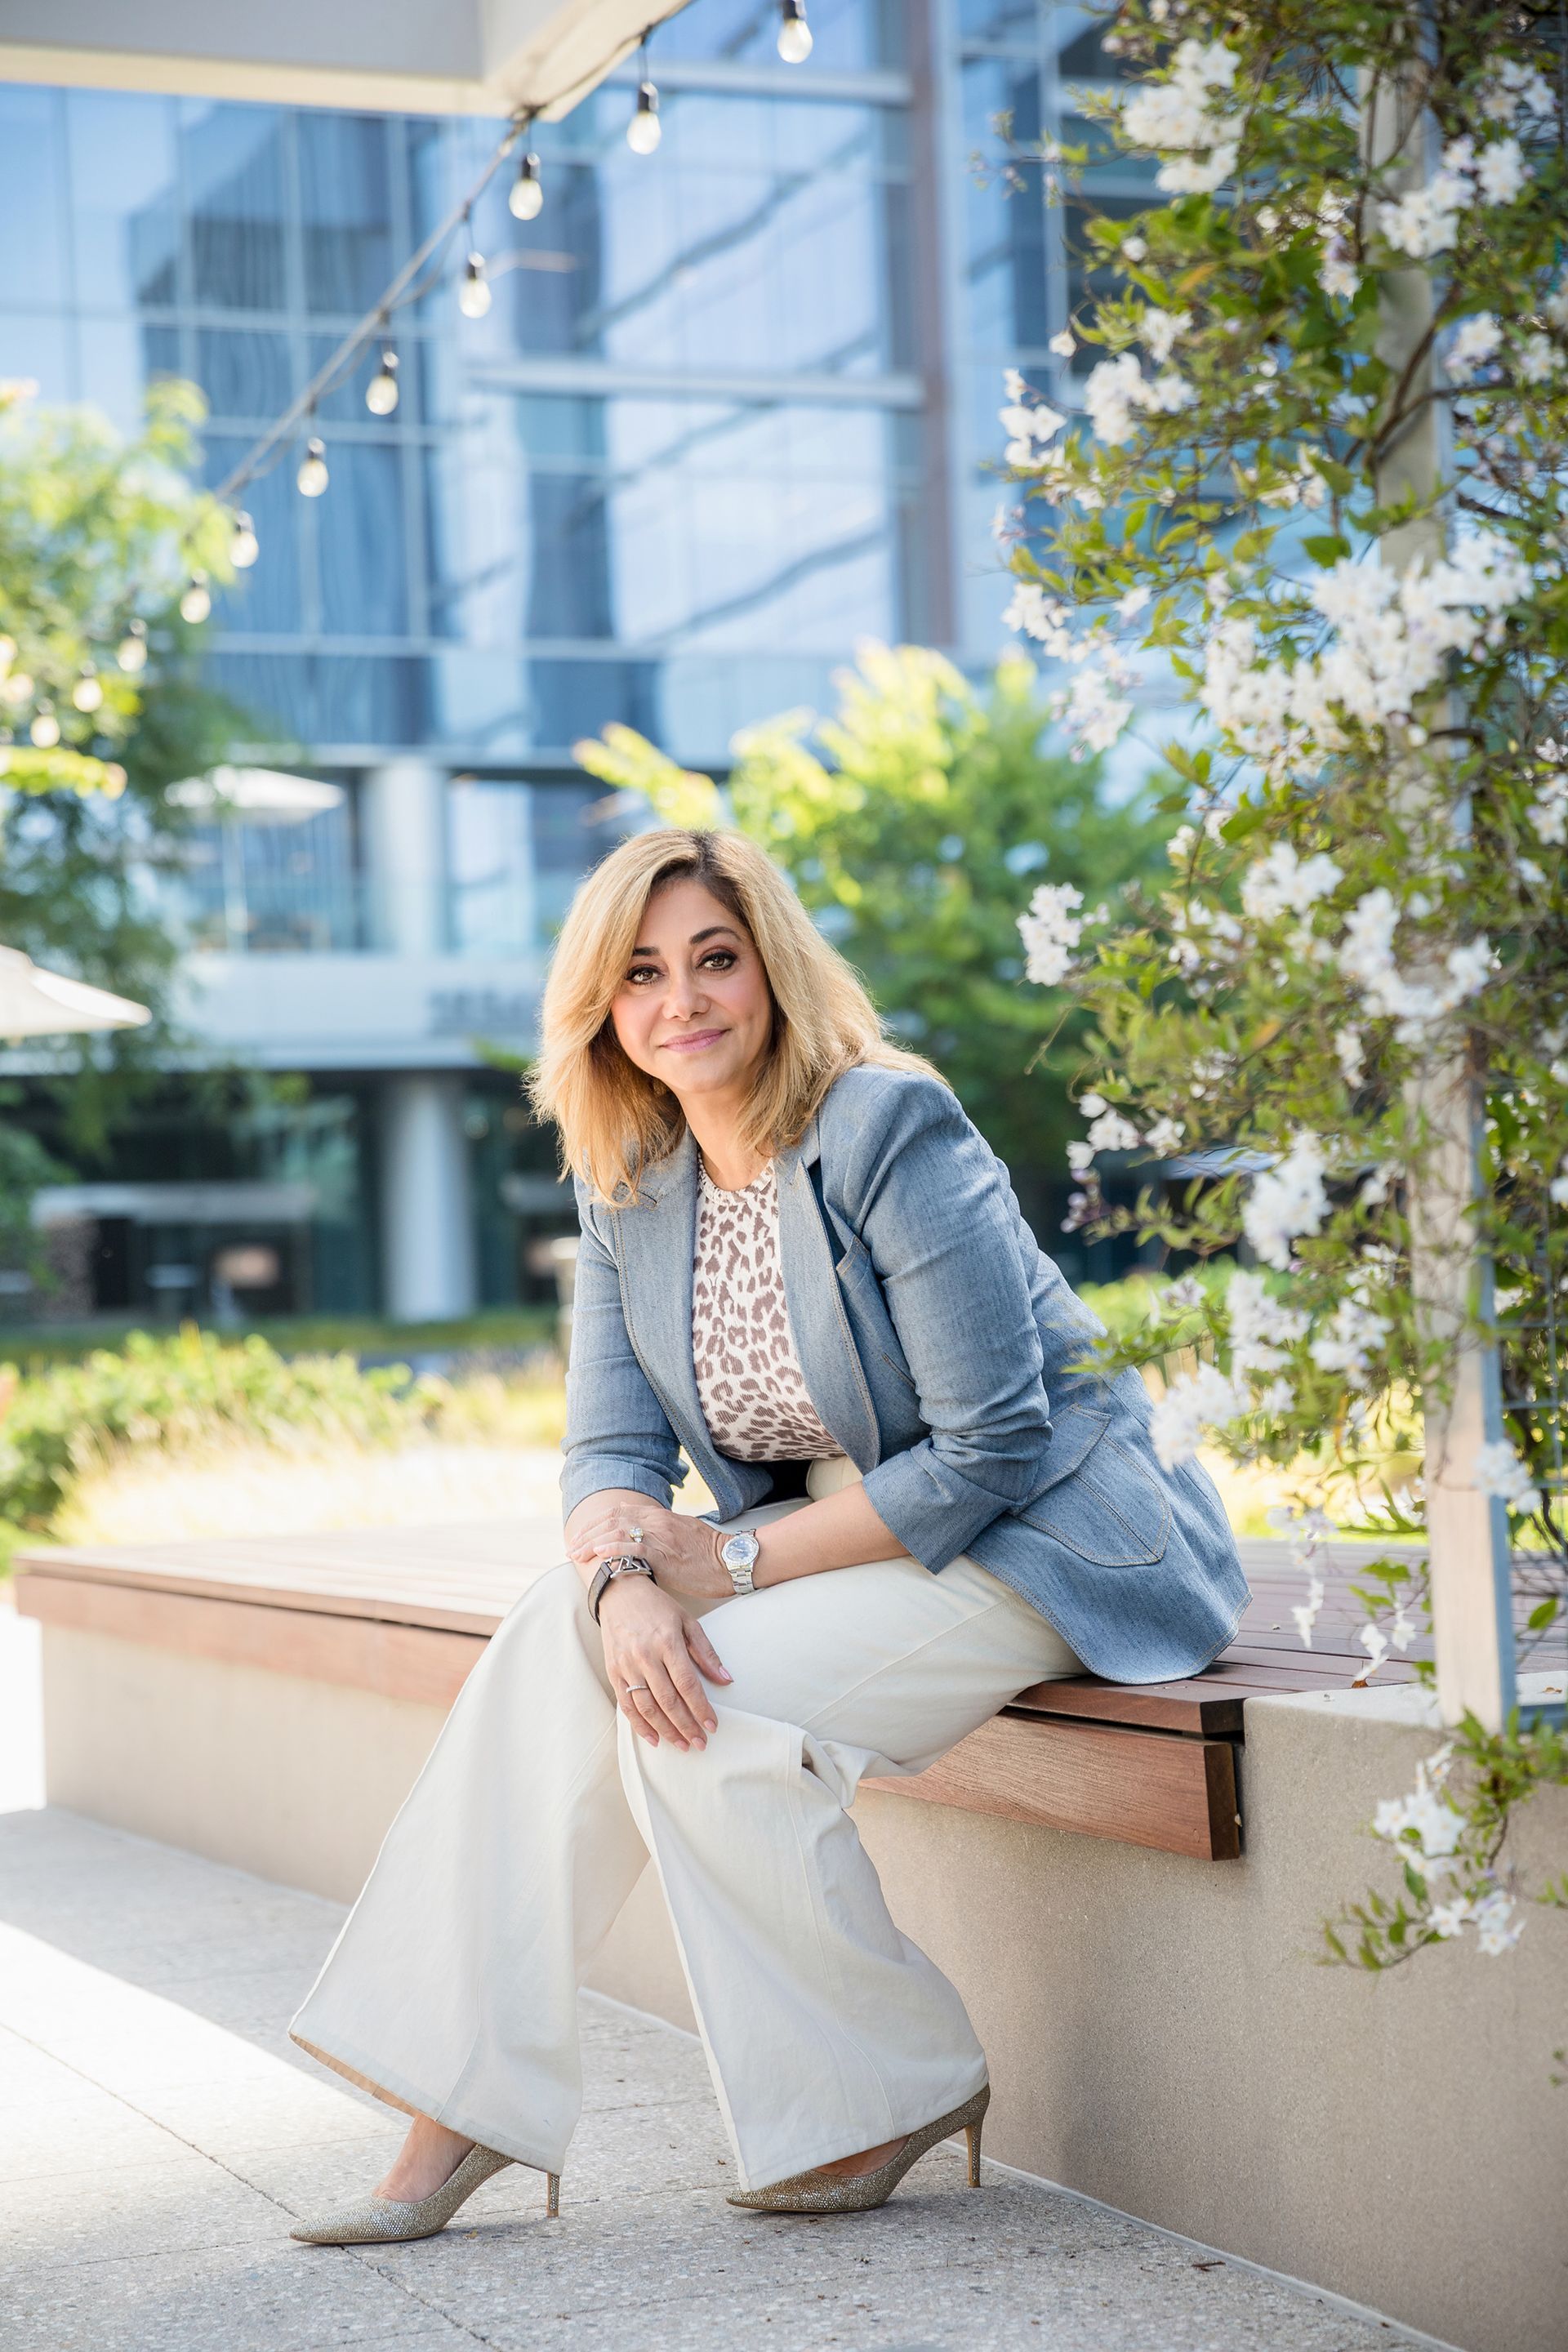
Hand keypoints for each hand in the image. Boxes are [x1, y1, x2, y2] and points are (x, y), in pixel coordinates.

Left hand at [568, 1498, 731, 1600]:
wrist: (732, 1561)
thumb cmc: (709, 1552)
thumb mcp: (681, 1532)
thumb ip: (658, 1528)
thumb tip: (636, 1530)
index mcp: (659, 1515)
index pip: (619, 1511)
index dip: (595, 1522)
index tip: (580, 1535)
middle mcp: (657, 1521)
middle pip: (612, 1520)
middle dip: (587, 1533)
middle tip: (571, 1548)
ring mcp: (661, 1537)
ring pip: (618, 1531)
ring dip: (592, 1542)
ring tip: (576, 1553)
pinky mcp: (666, 1555)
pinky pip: (635, 1548)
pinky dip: (614, 1548)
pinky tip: (599, 1553)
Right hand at [597, 1574, 730, 1748]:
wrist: (619, 1592)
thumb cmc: (657, 1607)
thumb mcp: (687, 1622)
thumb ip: (706, 1653)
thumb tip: (725, 1680)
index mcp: (667, 1642)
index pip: (687, 1684)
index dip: (701, 1708)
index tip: (713, 1726)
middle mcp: (645, 1656)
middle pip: (668, 1700)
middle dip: (686, 1726)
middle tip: (700, 1743)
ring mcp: (626, 1665)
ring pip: (647, 1707)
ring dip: (665, 1730)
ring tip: (681, 1744)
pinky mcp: (613, 1671)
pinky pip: (626, 1705)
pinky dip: (639, 1725)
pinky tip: (654, 1738)